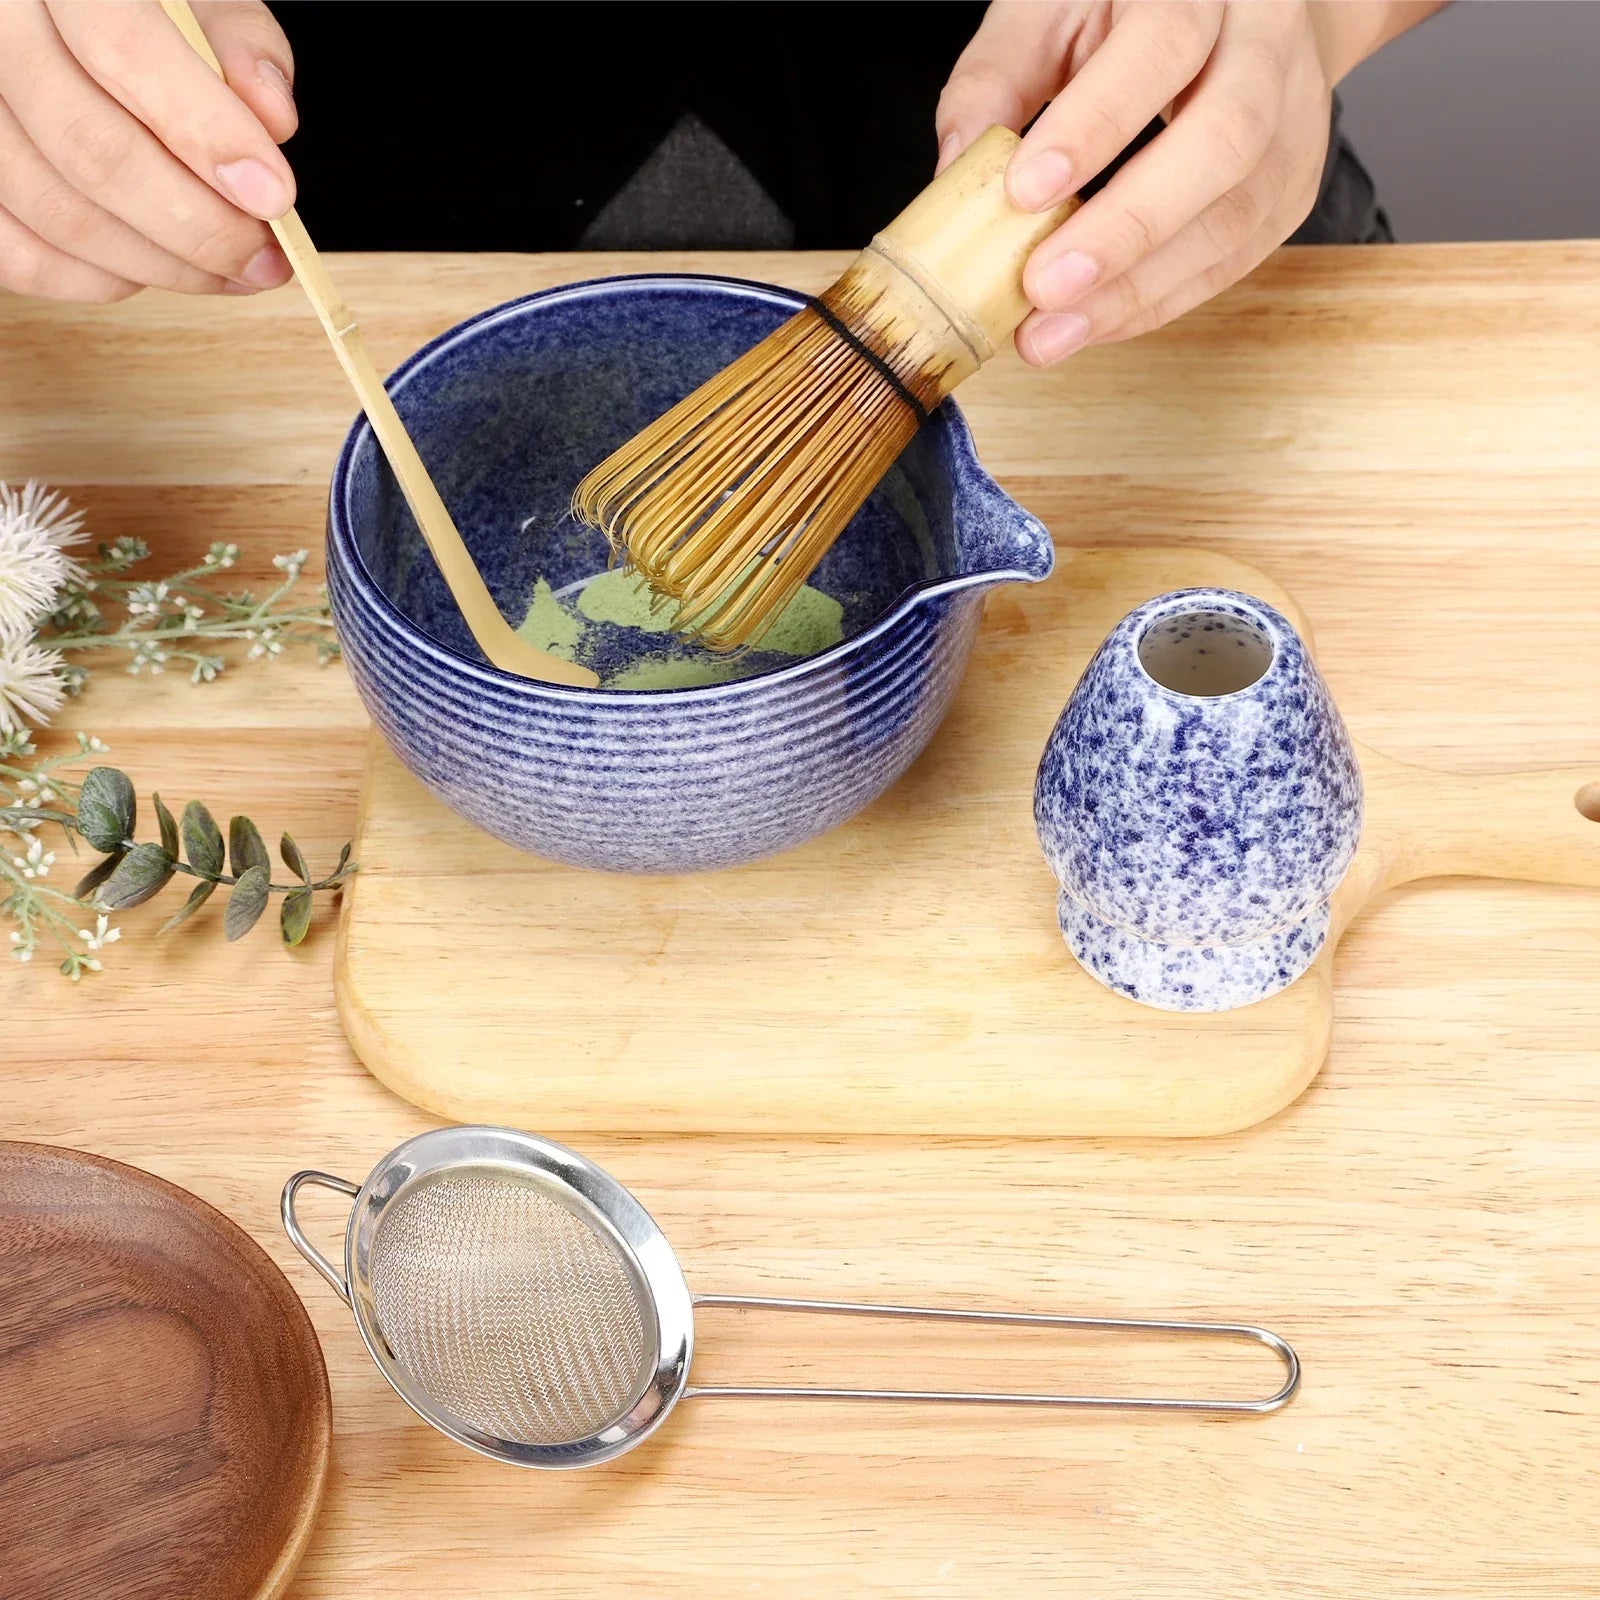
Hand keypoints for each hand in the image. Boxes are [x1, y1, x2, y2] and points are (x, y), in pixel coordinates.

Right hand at [0, 0, 296, 301]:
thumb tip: (272, 119)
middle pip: (93, 150)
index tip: (273, 195)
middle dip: (199, 227)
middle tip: (261, 256)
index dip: (207, 134)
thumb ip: (234, 39)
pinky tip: (152, 266)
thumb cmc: (132, 9)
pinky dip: (97, 279)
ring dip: (161, 265)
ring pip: (58, 213)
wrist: (54, 20)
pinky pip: (18, 254)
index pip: (123, 52)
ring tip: (227, 270)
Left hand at [937, 2, 1435, 364]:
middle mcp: (1266, 44)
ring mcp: (1294, 119)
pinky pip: (1233, 259)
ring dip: (1137, 288)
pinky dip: (1156, 301)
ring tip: (1054, 330)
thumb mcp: (1051, 11)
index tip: (1025, 192)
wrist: (1242, 11)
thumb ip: (997, 78)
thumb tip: (954, 171)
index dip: (1096, 124)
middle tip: (1045, 285)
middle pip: (1223, 139)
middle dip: (1127, 226)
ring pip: (1235, 215)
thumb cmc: (1130, 9)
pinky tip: (1096, 322)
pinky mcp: (1292, 185)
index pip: (1163, 44)